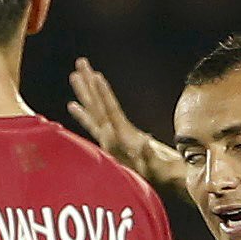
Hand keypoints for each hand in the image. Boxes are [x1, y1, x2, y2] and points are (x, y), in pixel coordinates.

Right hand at [69, 59, 185, 189]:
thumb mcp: (155, 165)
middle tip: (81, 62)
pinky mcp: (109, 142)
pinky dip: (82, 114)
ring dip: (85, 92)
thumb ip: (149, 155)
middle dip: (89, 83)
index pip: (110, 109)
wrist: (168, 177)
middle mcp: (116, 131)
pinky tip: (72, 105)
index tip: (96, 76)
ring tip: (75, 75)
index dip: (103, 94)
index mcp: (124, 134)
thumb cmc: (161, 174)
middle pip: (99, 103)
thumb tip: (144, 143)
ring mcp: (112, 135)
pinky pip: (91, 124)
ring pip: (94, 110)